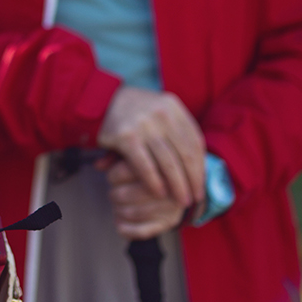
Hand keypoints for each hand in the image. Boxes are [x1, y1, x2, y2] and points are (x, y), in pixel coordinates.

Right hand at [97, 87, 204, 207]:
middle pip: (185, 154)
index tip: (201, 185)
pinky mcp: (127, 137)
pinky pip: (145, 165)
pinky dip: (154, 182)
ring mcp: (144, 124)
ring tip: (180, 201)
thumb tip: (200, 168)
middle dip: (192, 180)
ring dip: (177, 186)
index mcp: (174, 107)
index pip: (195, 142)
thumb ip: (177, 135)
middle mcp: (162, 113)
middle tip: (194, 199)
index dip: (201, 167)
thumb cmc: (136, 114)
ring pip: (168, 162)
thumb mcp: (159, 114)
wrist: (101, 100)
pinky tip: (159, 194)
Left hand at [97, 157, 186, 239]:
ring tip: (118, 207)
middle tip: (114, 194)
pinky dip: (126, 229)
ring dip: (119, 211)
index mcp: (159, 163)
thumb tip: (98, 165)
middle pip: (124, 194)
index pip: (125, 171)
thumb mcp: (136, 156)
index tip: (113, 178)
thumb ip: (115, 157)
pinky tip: (120, 225)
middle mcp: (169, 185)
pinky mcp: (169, 222)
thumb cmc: (149, 168)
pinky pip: (142, 231)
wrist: (178, 183)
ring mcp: (171, 205)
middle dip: (114, 195)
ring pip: (132, 212)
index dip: (113, 176)